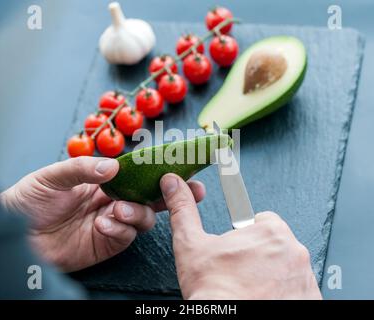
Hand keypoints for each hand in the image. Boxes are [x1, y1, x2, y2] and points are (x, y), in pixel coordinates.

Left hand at [0, 157, 204, 271]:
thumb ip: (83, 169)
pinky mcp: (108, 242)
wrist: (15, 234)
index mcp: (104, 180)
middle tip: (191, 191)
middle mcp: (114, 200)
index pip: (139, 173)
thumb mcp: (53, 176)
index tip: (181, 165)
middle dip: (173, 194)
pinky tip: (103, 224)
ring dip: (139, 212)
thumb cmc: (30, 199)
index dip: (160, 170)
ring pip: (144, 217)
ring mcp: (113, 222)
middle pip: (152, 196)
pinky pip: (126, 235)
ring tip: (117, 210)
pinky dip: (120, 228)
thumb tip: (113, 166)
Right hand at [160, 173, 321, 299]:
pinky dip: (284, 294)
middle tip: (239, 272)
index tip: (240, 250)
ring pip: (286, 268)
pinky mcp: (310, 299)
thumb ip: (183, 209)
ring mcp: (305, 278)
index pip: (263, 222)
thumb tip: (173, 184)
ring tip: (250, 288)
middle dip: (259, 255)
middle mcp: (294, 252)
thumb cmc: (212, 290)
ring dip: (272, 274)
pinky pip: (297, 290)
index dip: (246, 237)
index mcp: (270, 231)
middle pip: (275, 246)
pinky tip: (263, 298)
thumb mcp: (190, 244)